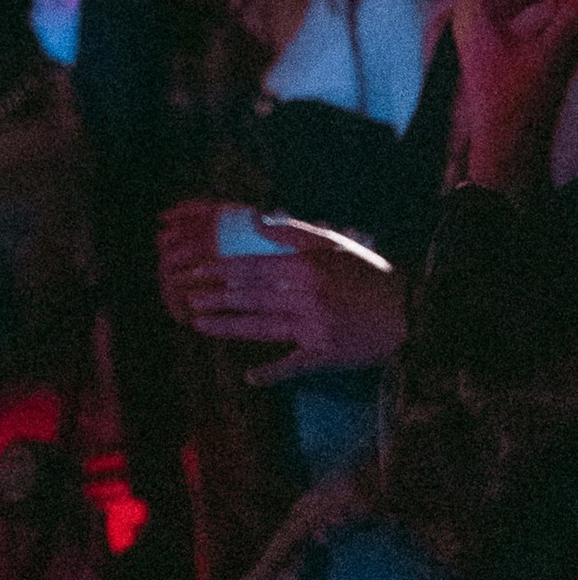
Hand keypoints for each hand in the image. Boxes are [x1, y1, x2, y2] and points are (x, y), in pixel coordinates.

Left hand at [154, 203, 403, 375]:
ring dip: (229, 326)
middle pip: (251, 296)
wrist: (410, 312)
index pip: (252, 267)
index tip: (196, 271)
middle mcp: (306, 295)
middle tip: (186, 297)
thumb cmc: (370, 273)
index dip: (221, 270)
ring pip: (263, 327)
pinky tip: (249, 376)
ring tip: (199, 324)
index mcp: (306, 266)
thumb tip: (259, 220)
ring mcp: (316, 328)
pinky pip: (293, 365)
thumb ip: (294, 232)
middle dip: (216, 296)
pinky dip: (272, 372)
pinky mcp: (327, 355)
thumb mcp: (333, 243)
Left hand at [452, 0, 577, 192]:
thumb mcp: (552, 60)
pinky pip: (511, 15)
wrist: (506, 163)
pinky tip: (564, 8)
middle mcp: (471, 18)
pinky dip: (536, 3)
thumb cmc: (520, 112)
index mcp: (473, 12)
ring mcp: (483, 38)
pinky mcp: (498, 57)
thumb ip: (573, 19)